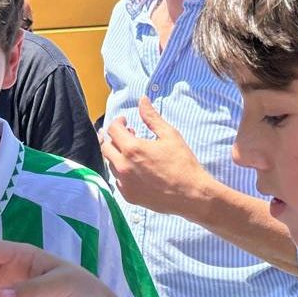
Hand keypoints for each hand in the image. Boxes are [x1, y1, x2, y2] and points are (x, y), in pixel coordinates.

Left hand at [101, 97, 205, 216]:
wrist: (191, 195)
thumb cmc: (183, 164)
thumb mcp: (169, 135)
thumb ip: (152, 117)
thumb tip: (142, 100)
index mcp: (132, 149)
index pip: (113, 130)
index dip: (118, 122)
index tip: (126, 121)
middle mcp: (123, 167)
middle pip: (106, 147)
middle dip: (113, 137)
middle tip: (126, 134)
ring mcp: (124, 183)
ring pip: (110, 164)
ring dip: (117, 154)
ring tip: (133, 151)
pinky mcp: (129, 196)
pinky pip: (117, 180)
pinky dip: (122, 171)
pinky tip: (135, 169)